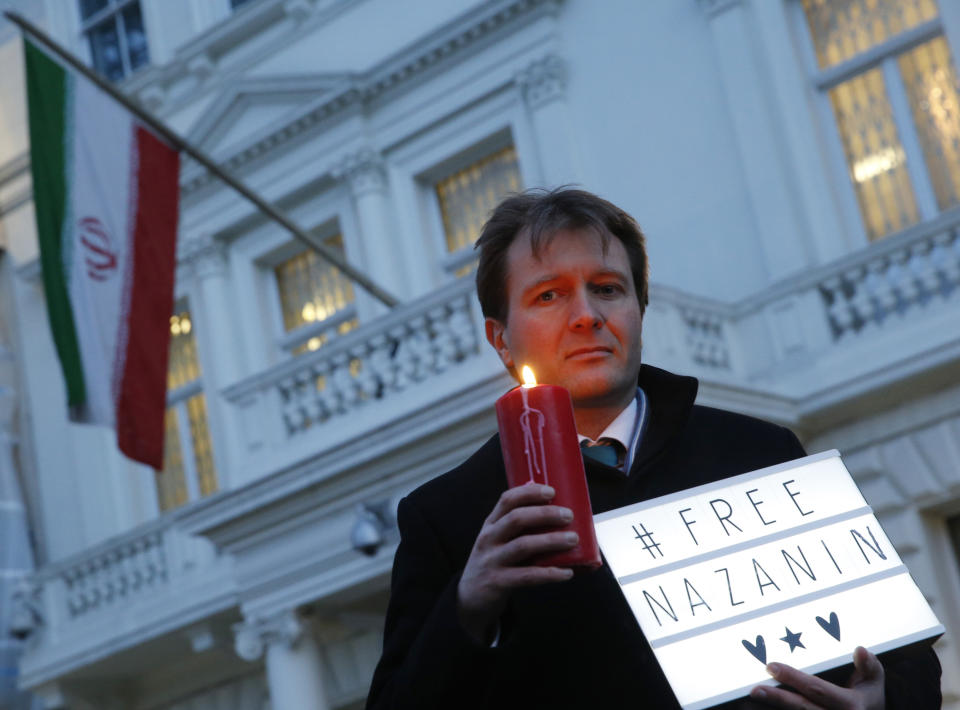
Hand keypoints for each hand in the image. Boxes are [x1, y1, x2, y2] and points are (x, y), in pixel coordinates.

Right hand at [456, 483, 577, 642]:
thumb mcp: (498, 540)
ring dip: (551, 540)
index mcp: (491, 524)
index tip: (551, 491)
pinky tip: (566, 573)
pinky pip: (527, 576)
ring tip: (573, 540)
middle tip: (568, 515)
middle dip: (545, 514)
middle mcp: (489, 538)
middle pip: (516, 519)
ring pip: (523, 545)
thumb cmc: (493, 562)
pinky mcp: (497, 582)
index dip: (529, 493)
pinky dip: (549, 573)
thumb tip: (550, 507)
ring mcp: (491, 560)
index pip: (507, 500)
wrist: (469, 597)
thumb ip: (518, 526)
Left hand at [750, 646, 884, 709]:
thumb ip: (869, 665)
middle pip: (802, 708)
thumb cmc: (869, 695)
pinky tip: (765, 705)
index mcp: (851, 706)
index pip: (817, 689)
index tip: (772, 666)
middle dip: (777, 697)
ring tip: (757, 695)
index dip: (793, 677)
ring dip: (776, 706)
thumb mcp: (874, 680)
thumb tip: (860, 650)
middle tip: (756, 688)